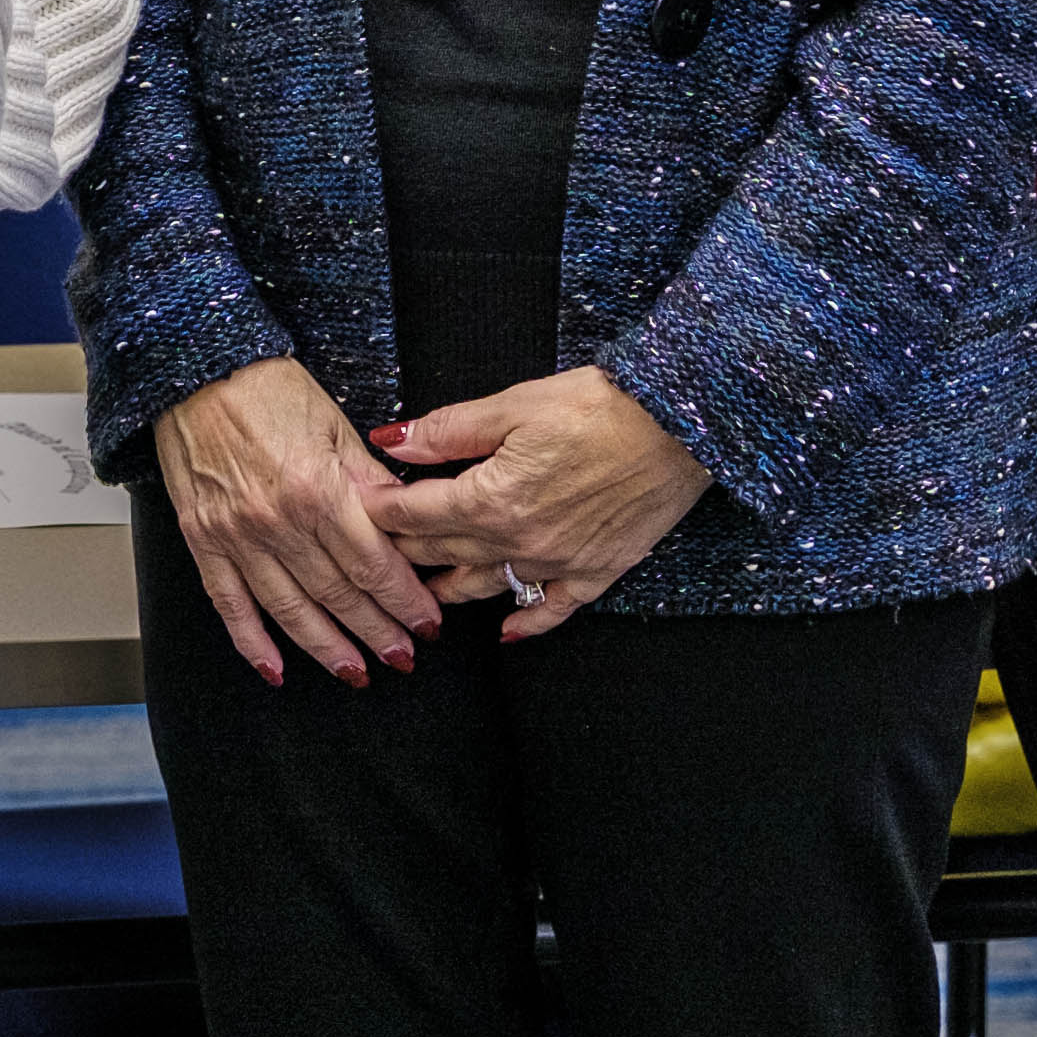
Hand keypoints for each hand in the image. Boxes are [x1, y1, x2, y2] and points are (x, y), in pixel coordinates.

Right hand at [155, 353, 443, 687]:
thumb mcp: (335, 424)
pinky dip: (252, 642)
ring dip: (326, 648)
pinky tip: (275, 669)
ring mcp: (237, 536)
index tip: (426, 623)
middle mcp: (277, 521)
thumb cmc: (268, 388)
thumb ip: (369, 480)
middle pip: (337, 593)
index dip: (403, 600)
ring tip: (355, 672)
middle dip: (375, 631)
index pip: (372, 563)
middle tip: (402, 658)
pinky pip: (229, 604)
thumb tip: (407, 518)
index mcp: (318, 490)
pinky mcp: (203, 540)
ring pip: (290, 610)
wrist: (197, 369)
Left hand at [368, 369, 711, 641]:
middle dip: (402, 549)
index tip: (355, 508)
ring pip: (486, 585)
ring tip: (421, 592)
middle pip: (442, 551)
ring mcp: (558, 563)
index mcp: (490, 498)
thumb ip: (449, 430)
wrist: (681, 425)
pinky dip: (525, 623)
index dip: (379, 510)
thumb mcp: (515, 404)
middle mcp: (518, 541)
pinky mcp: (597, 572)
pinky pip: (553, 610)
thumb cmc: (601, 405)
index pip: (414, 513)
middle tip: (373, 551)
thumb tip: (393, 442)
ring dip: (449, 588)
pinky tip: (504, 633)